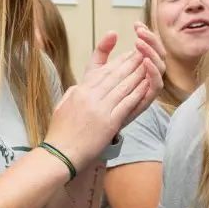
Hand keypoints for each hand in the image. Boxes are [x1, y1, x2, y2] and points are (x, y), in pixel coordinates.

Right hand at [46, 26, 161, 169]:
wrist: (60, 154)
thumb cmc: (59, 133)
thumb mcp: (62, 105)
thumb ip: (73, 92)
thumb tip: (81, 86)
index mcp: (79, 91)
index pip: (103, 71)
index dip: (119, 61)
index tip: (130, 54)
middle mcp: (90, 96)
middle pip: (115, 75)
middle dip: (132, 63)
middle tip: (144, 53)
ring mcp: (100, 109)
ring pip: (123, 86)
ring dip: (138, 75)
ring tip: (149, 65)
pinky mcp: (109, 123)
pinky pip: (127, 104)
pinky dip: (138, 93)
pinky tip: (146, 86)